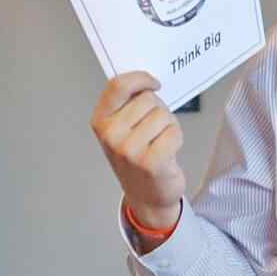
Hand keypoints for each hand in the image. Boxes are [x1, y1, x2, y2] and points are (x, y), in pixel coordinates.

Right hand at [91, 71, 186, 230]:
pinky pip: (173, 132)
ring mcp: (129, 150)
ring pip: (163, 115)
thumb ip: (127, 104)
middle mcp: (111, 135)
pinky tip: (168, 152)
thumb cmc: (137, 158)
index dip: (140, 78)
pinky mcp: (150, 162)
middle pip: (148, 99)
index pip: (118, 85)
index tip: (153, 84)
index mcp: (101, 122)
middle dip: (158, 110)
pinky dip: (176, 139)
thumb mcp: (121, 129)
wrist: (146, 196)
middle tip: (153, 131)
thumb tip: (146, 80)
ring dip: (168, 126)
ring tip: (159, 143)